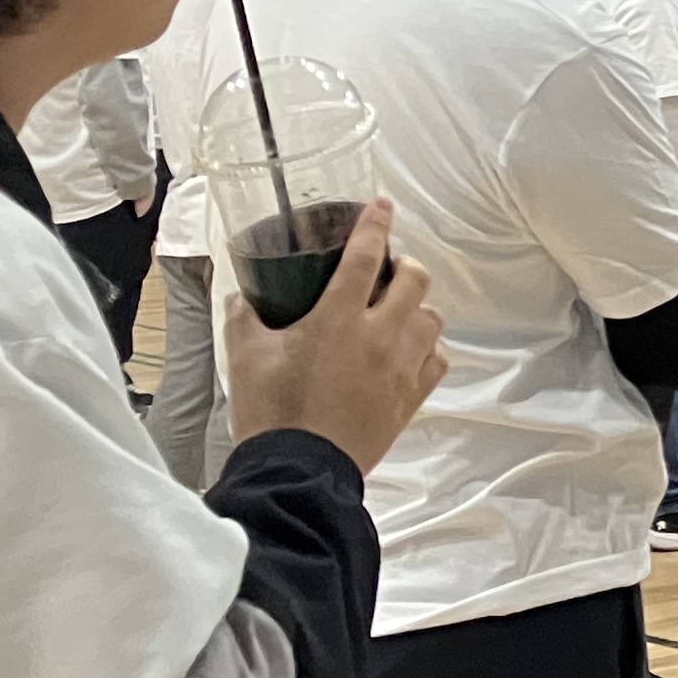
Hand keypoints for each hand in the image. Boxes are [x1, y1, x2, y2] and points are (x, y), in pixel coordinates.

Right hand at [224, 195, 445, 474]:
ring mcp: (400, 367)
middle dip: (404, 263)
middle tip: (386, 268)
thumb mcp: (245, 358)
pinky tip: (409, 350)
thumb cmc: (270, 411)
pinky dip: (428, 348)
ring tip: (398, 310)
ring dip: (418, 306)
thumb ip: (245, 319)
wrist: (298, 471)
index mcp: (338, 318)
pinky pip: (437, 360)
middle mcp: (379, 335)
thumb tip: (240, 296)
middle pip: (414, 279)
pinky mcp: (410, 398)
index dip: (375, 224)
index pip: (365, 255)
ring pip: (432, 318)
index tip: (381, 206)